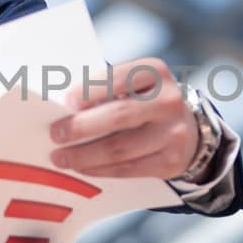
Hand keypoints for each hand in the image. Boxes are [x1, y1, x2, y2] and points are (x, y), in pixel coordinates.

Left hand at [48, 57, 197, 179]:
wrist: (186, 129)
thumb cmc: (144, 102)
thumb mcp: (133, 85)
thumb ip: (106, 91)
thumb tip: (64, 111)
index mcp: (155, 72)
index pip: (119, 79)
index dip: (91, 91)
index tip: (67, 102)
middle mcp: (168, 101)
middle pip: (118, 116)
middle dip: (81, 127)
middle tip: (55, 134)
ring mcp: (173, 133)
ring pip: (120, 148)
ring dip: (84, 155)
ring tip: (61, 157)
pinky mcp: (170, 161)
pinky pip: (128, 168)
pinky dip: (100, 169)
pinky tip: (83, 168)